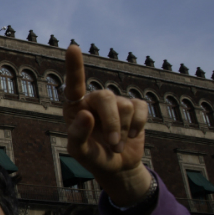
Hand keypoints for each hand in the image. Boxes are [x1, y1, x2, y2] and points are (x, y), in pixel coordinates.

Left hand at [63, 45, 151, 204]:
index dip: (74, 66)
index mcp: (76, 108)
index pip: (74, 85)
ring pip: (125, 106)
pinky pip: (141, 109)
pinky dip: (138, 125)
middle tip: (113, 145)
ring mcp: (116, 102)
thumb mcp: (81, 153)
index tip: (72, 48)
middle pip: (107, 97)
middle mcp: (94, 100)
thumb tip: (85, 114)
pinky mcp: (135, 107)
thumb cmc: (93, 157)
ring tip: (117, 145)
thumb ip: (78, 135)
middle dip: (112, 123)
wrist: (117, 167)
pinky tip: (131, 135)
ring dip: (123, 130)